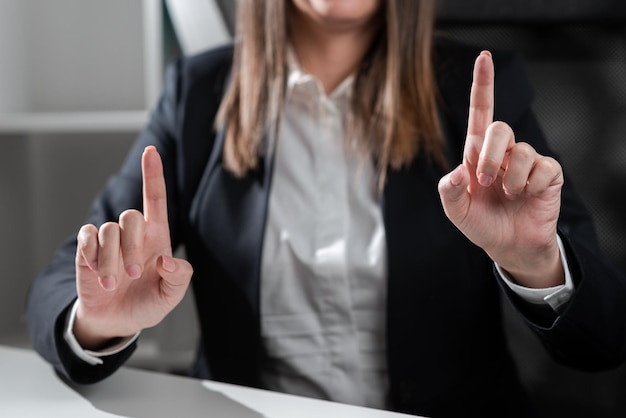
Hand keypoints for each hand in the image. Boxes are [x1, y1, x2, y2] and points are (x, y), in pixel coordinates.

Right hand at [73, 146, 192, 348]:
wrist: (117, 321)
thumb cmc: (148, 303)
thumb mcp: (170, 296)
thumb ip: (179, 278)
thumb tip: (166, 260)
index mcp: (157, 238)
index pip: (155, 199)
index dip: (153, 175)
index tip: (151, 151)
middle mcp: (133, 234)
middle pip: (130, 216)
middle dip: (131, 245)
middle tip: (132, 274)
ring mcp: (109, 241)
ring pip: (108, 230)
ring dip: (111, 259)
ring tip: (114, 283)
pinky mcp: (87, 250)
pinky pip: (87, 238)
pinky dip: (93, 257)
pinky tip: (98, 276)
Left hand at [438, 51, 564, 287]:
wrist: (508, 245)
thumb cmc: (481, 223)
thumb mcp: (456, 210)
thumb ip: (448, 190)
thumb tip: (457, 171)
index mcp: (477, 154)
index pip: (480, 112)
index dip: (482, 84)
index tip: (483, 56)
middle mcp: (502, 152)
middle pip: (500, 128)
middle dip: (490, 156)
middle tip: (486, 181)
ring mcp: (526, 160)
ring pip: (521, 151)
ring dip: (511, 179)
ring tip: (508, 195)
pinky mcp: (548, 173)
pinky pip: (542, 167)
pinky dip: (531, 186)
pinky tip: (527, 195)